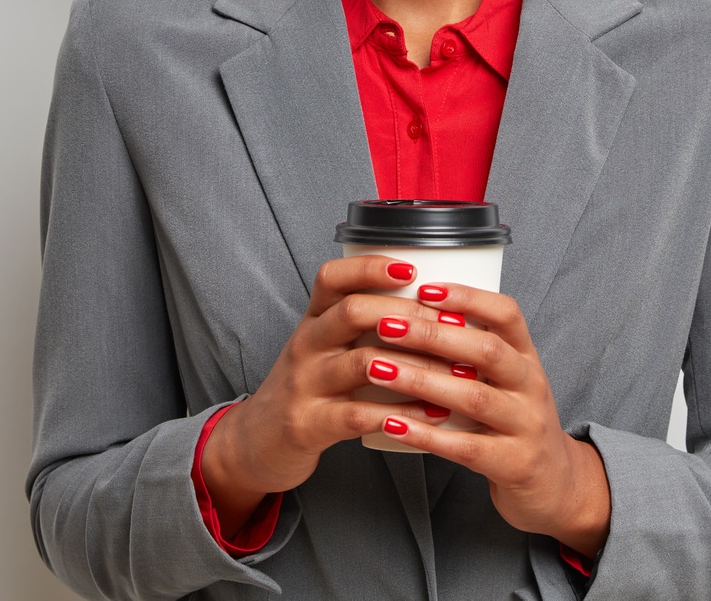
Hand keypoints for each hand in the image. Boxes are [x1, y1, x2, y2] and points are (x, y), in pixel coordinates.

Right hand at [198, 255, 451, 532]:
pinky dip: (400, 413)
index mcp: (312, 321)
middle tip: (451, 325)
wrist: (256, 443)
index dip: (370, 267)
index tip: (412, 268)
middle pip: (351, 312)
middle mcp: (305, 345)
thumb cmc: (307, 390)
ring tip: (455, 372)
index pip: (332, 278)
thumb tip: (432, 307)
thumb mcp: (323, 349)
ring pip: (362, 363)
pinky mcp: (307, 424)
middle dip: (407, 314)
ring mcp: (304, 385)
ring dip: (415, 365)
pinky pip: (358, 414)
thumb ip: (361, 328)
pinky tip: (431, 414)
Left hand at [357, 281, 611, 557]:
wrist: (554, 484)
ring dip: (421, 381)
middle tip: (386, 324)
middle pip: (486, 351)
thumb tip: (410, 312)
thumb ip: (471, 352)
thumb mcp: (505, 380)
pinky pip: (467, 448)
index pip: (507, 314)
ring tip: (378, 369)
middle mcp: (531, 385)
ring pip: (474, 397)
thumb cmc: (513, 422)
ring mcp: (527, 426)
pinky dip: (427, 434)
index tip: (424, 288)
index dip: (468, 297)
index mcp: (527, 357)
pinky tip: (393, 424)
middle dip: (433, 335)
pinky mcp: (514, 464)